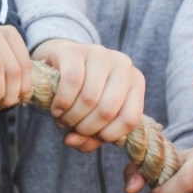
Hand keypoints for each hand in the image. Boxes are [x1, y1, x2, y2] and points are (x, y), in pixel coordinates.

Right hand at [32, 39, 144, 153]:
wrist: (60, 59)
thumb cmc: (82, 91)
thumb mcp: (93, 114)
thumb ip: (91, 136)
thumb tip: (75, 141)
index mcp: (135, 81)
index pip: (130, 119)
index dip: (108, 135)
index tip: (91, 136)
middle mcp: (122, 64)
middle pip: (107, 110)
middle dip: (86, 128)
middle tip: (73, 128)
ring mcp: (98, 54)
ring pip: (89, 98)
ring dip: (72, 117)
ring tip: (63, 119)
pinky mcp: (73, 51)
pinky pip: (71, 82)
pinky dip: (62, 103)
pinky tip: (56, 109)